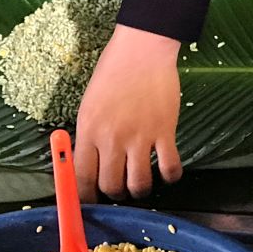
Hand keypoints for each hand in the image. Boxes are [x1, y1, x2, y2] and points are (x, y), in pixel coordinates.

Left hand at [74, 25, 183, 201]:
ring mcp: (140, 137)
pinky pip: (170, 168)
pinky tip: (167, 172)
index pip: (82, 177)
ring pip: (139, 184)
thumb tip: (87, 164)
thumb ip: (88, 135)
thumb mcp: (89, 103)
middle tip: (119, 189)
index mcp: (89, 130)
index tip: (90, 201)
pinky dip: (170, 176)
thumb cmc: (113, 71)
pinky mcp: (165, 132)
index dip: (86, 196)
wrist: (142, 49)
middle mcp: (112, 138)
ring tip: (141, 184)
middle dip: (115, 195)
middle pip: (111, 186)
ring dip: (140, 190)